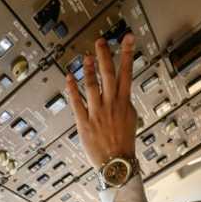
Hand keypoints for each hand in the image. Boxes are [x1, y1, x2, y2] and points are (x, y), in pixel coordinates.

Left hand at [65, 34, 138, 168]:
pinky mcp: (84, 123)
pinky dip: (72, 89)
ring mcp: (97, 113)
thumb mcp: (131, 118)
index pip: (127, 72)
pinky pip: (77, 103)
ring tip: (86, 57)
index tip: (127, 38)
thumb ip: (124, 101)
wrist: (117, 163)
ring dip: (88, 69)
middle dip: (104, 55)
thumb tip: (122, 89)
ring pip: (92, 86)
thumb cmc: (124, 143)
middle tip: (100, 41)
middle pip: (108, 74)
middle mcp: (111, 105)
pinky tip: (69, 78)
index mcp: (124, 102)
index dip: (127, 53)